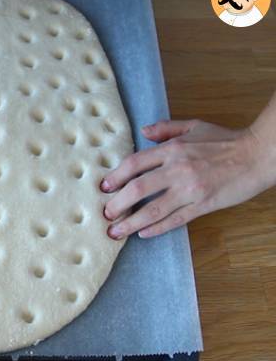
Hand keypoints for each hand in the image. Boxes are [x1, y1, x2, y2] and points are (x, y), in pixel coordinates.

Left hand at [100, 119, 265, 238]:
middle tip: (105, 214)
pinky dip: (157, 228)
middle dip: (117, 204)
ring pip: (153, 209)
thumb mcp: (193, 126)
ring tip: (115, 231)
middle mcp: (178, 169)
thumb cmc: (226, 140)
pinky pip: (176, 220)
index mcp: (172, 150)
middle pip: (138, 189)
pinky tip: (143, 234)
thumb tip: (142, 131)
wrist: (258, 154)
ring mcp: (190, 189)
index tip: (104, 187)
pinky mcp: (204, 205)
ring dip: (131, 222)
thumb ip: (166, 128)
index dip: (115, 176)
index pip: (134, 163)